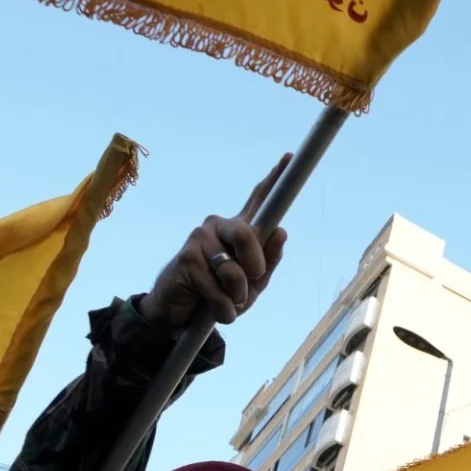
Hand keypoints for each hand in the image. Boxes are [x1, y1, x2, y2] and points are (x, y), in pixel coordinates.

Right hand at [144, 155, 292, 326]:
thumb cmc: (219, 295)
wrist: (180, 314)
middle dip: (256, 265)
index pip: (259, 199)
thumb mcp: (252, 284)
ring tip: (229, 301)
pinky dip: (224, 309)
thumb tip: (282, 232)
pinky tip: (216, 310)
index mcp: (239, 229)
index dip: (275, 179)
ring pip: (233, 270)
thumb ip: (269, 262)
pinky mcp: (186, 258)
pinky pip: (217, 289)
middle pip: (247, 234)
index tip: (289, 157)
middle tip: (253, 280)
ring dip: (237, 296)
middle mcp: (219, 226)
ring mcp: (200, 239)